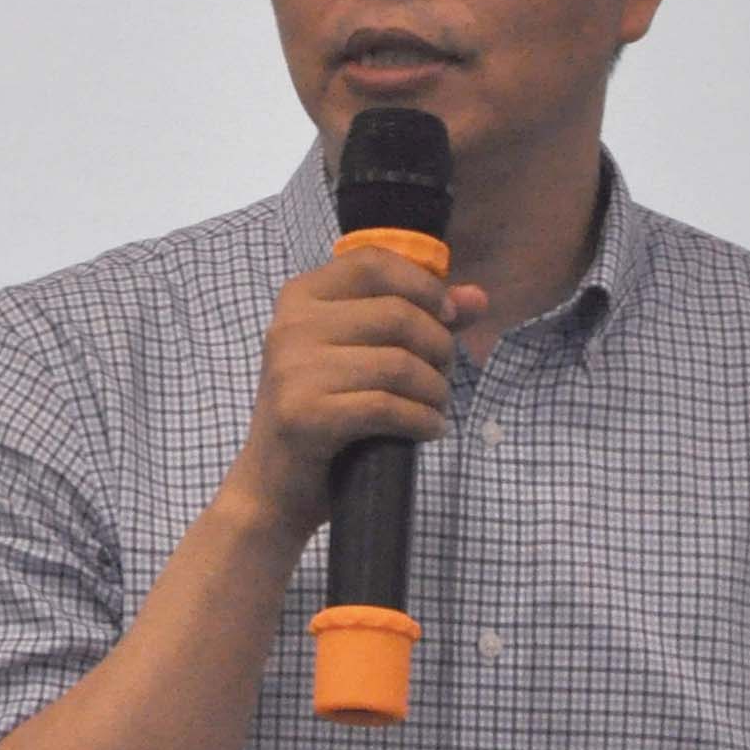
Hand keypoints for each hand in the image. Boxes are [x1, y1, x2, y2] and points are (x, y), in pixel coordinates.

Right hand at [225, 245, 488, 536]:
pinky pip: (388, 407)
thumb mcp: (363, 356)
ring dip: (435, 391)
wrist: (272, 487)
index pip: (372, 262)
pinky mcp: (305, 415)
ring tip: (434, 408)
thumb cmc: (323, 413)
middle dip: (439, 348)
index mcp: (300, 298)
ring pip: (400, 364)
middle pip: (397, 314)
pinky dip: (422, 420)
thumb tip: (477, 298)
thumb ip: (419, 319)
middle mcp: (290, 326)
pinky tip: (427, 429)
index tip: (446, 316)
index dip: (422, 285)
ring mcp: (293, 370)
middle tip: (441, 378)